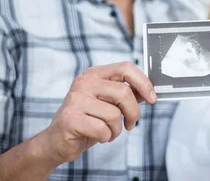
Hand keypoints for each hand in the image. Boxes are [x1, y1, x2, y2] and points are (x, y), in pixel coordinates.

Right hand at [37, 61, 156, 164]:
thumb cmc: (87, 120)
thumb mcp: (108, 104)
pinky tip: (99, 136)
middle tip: (131, 124)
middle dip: (133, 112)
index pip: (125, 67)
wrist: (57, 141)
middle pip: (123, 92)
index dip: (143, 82)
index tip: (152, 98)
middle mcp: (84, 82)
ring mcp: (75, 99)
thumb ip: (127, 94)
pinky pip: (102, 129)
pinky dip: (106, 137)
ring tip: (108, 131)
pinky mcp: (70, 118)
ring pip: (114, 114)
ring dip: (117, 129)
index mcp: (95, 74)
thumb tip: (150, 90)